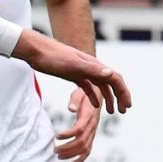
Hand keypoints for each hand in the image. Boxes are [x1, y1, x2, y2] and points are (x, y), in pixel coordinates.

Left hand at [14, 30, 131, 114]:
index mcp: (94, 65)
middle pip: (111, 83)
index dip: (123, 93)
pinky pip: (87, 87)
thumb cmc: (53, 57)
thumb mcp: (74, 65)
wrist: (36, 50)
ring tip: (113, 111)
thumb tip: (111, 74)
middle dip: (120, 96)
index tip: (127, 106)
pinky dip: (93, 96)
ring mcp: (82, 70)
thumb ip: (93, 70)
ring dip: (109, 98)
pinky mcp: (73, 74)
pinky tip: (94, 105)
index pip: (115, 79)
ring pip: (101, 85)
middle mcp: (91, 67)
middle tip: (124, 111)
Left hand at [55, 88, 100, 161]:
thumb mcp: (80, 92)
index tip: (56, 136)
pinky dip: (81, 159)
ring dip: (71, 154)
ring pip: (84, 148)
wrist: (99, 94)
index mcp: (88, 116)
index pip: (79, 129)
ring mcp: (93, 132)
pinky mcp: (92, 136)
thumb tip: (70, 109)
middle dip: (67, 148)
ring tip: (58, 156)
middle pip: (81, 142)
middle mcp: (92, 126)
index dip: (68, 135)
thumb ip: (75, 100)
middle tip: (55, 150)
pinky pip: (89, 150)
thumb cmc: (86, 93)